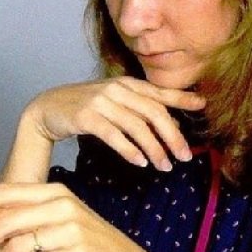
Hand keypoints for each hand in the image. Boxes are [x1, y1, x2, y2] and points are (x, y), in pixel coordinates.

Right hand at [24, 78, 204, 170]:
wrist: (47, 108)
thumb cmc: (85, 108)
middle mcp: (117, 89)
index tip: (203, 106)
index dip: (181, 99)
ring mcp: (100, 102)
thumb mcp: (115, 103)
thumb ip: (141, 110)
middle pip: (153, 112)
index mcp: (127, 85)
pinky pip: (113, 135)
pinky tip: (141, 162)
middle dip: (172, 136)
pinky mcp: (85, 117)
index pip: (159, 93)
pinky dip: (129, 149)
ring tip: (165, 166)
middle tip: (185, 157)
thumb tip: (173, 124)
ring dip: (154, 149)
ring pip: (136, 126)